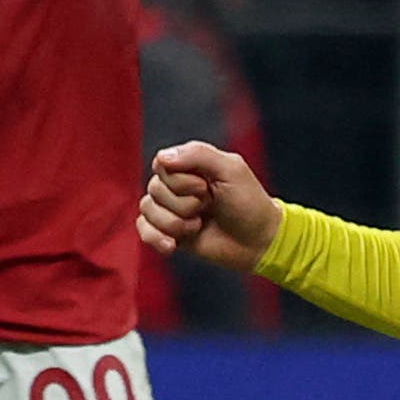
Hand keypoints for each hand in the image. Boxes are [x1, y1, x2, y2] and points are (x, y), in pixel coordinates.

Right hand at [140, 140, 282, 270]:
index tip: (206, 188)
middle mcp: (176, 185)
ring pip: (148, 210)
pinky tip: (173, 245)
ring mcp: (171, 208)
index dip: (181, 181)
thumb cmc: (248, 202)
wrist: (257, 241)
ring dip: (175, 223)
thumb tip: (161, 158)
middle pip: (155, 189)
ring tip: (198, 226)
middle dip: (184, 204)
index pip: (162, 165)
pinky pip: (143, 229)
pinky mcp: (168, 232)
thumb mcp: (231, 169)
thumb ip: (198, 155)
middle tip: (209, 207)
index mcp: (190, 165)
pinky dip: (155, 237)